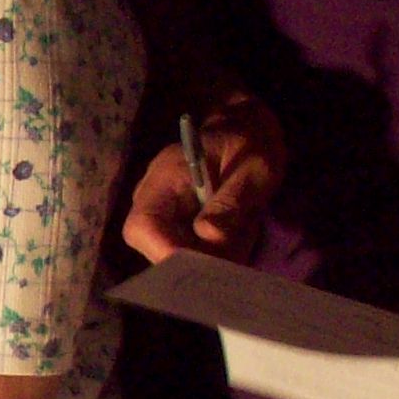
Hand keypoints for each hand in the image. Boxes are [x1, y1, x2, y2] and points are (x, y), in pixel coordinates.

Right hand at [122, 95, 285, 262]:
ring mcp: (163, 211)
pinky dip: (212, 252)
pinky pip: (186, 248)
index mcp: (165, 177)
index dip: (165, 252)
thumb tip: (208, 237)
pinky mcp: (176, 221)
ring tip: (242, 240)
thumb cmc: (250, 141)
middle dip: (192, 261)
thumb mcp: (255, 167)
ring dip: (208, 257)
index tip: (203, 269)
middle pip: (152, 246)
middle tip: (233, 264)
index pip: (143, 226)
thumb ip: (232, 201)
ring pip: (171, 252)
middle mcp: (154, 197)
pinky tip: (237, 239)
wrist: (246, 128)